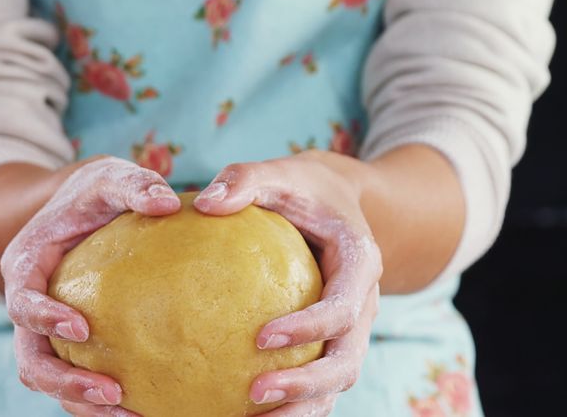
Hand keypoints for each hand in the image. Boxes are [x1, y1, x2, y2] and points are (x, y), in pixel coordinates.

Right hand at [1, 156, 180, 416]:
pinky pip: (80, 378)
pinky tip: (147, 407)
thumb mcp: (111, 177)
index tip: (82, 328)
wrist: (84, 208)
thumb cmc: (96, 191)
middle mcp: (29, 306)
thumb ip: (135, 185)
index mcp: (25, 266)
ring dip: (84, 405)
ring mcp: (46, 331)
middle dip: (65, 383)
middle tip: (112, 393)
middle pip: (31, 360)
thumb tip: (170, 203)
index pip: (21, 302)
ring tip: (134, 415)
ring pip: (52, 381)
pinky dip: (103, 402)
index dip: (43, 319)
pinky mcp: (71, 346)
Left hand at [193, 150, 382, 416]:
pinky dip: (289, 404)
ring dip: (300, 408)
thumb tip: (203, 202)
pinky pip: (315, 383)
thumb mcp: (280, 172)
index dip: (308, 329)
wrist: (339, 202)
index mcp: (360, 264)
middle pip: (346, 362)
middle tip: (255, 394)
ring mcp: (351, 330)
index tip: (260, 338)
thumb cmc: (303, 187)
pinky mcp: (332, 344)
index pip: (342, 309)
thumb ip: (246, 179)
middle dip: (306, 386)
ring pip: (335, 385)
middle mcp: (363, 305)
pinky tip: (242, 413)